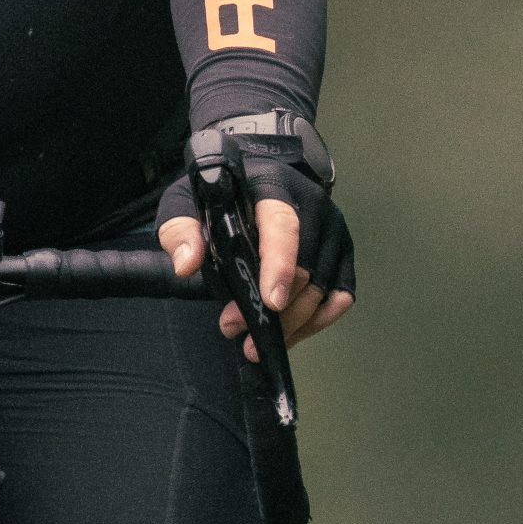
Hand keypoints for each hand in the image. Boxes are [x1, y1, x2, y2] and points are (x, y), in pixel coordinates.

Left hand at [158, 201, 354, 362]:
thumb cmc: (223, 195)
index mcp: (273, 187)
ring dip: (291, 324)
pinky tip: (288, 333)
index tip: (271, 302)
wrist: (259, 183)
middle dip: (273, 311)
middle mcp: (312, 206)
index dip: (279, 265)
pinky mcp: (342, 254)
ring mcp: (333, 231)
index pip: (283, 225)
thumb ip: (180, 230)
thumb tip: (187, 264)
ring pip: (322, 290)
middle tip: (233, 327)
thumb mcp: (187, 202)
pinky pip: (338, 298)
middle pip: (306, 268)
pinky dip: (315, 322)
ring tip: (253, 341)